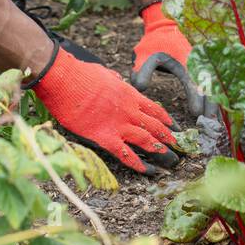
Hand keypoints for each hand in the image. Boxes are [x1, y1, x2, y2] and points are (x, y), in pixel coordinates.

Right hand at [31, 44, 179, 173]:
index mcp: (129, 94)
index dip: (166, 120)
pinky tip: (148, 171)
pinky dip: (138, 164)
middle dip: (169, 138)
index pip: (154, 109)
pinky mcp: (105, 138)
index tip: (174, 127)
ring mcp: (119, 124)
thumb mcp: (104, 73)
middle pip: (155, 126)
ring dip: (161, 152)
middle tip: (179, 147)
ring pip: (147, 141)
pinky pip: (126, 154)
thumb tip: (116, 78)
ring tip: (172, 161)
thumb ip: (114, 79)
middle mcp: (129, 110)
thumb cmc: (80, 74)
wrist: (66, 80)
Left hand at [131, 2, 215, 117]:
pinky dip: (217, 100)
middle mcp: (198, 62)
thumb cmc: (154, 43)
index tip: (196, 113)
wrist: (165, 27)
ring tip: (218, 125)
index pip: (193, 80)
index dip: (196, 97)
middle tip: (213, 126)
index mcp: (184, 59)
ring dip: (218, 105)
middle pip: (211, 85)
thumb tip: (141, 89)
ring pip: (216, 87)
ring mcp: (204, 64)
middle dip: (213, 106)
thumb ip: (142, 71)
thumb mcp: (144, 54)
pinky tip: (218, 115)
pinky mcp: (206, 68)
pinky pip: (215, 85)